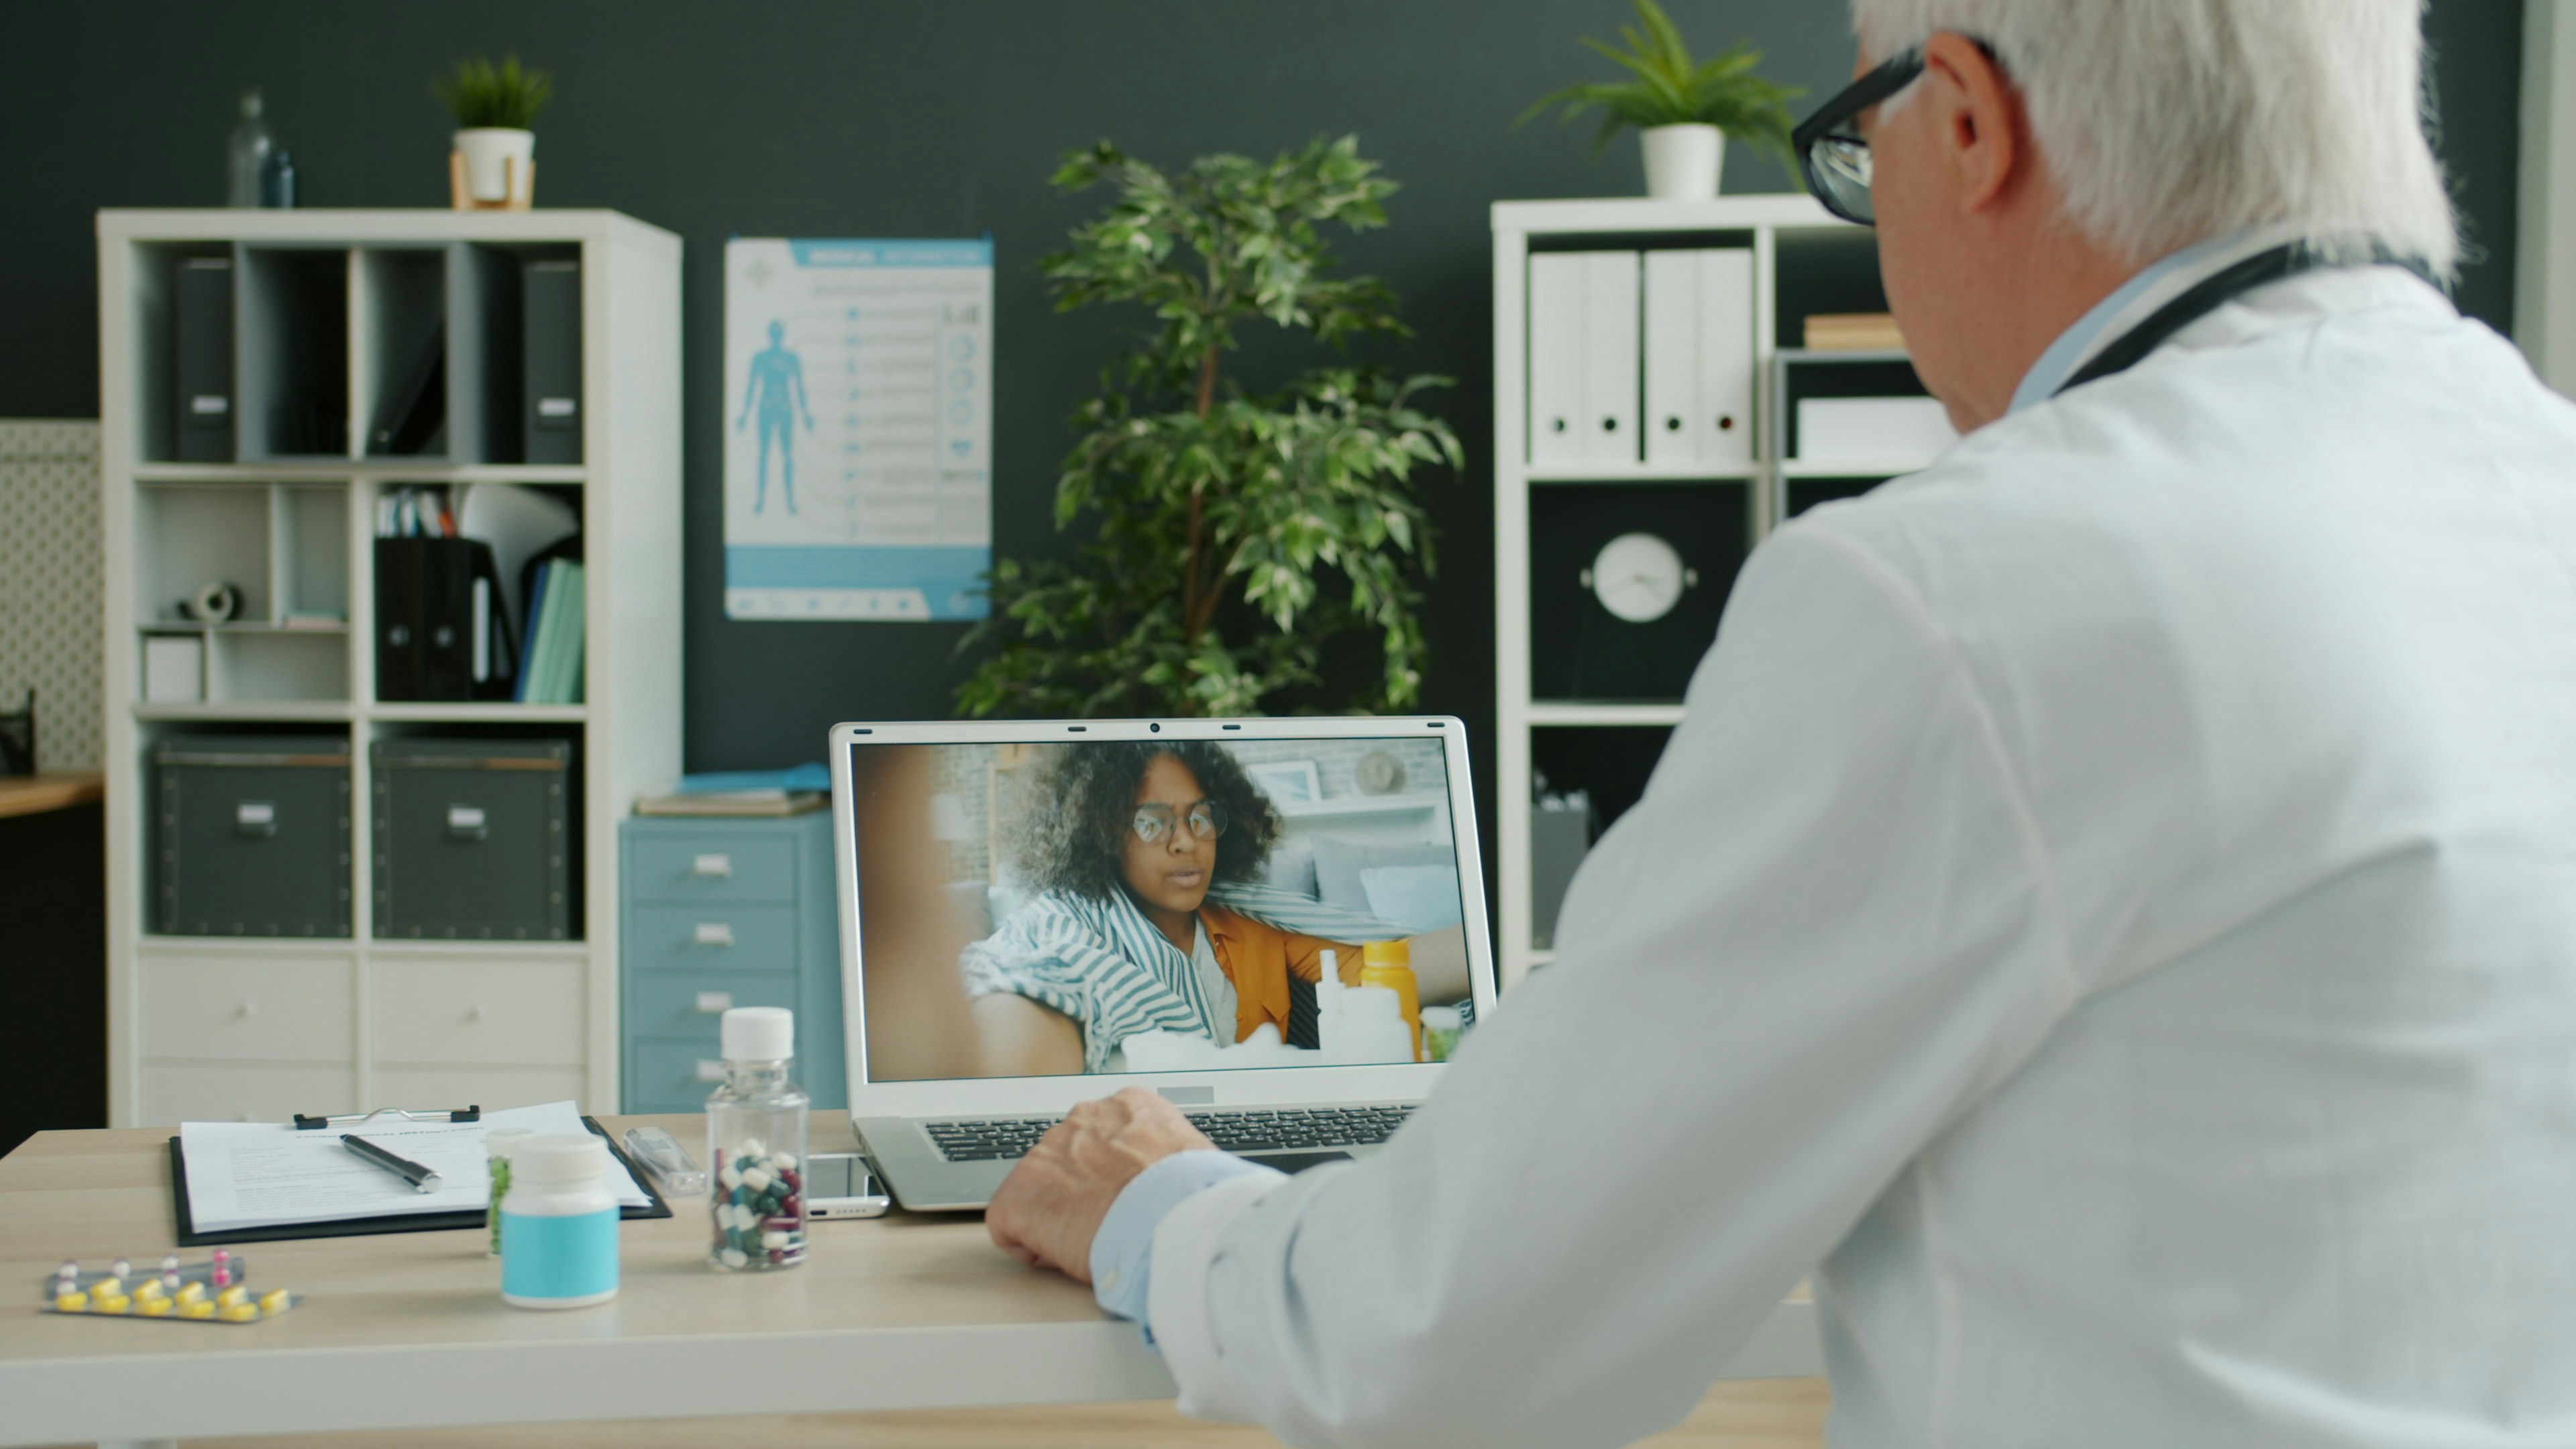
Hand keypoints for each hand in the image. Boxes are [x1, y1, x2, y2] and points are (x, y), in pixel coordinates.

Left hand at [987, 1087, 1213, 1281]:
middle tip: (1110, 1222)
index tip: (1126, 1196)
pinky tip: (1066, 1254)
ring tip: (1095, 1240)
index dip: (1113, 1174)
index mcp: (1130, 1106)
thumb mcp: (1196, 1158)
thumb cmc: (1194, 1197)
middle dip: (1083, 1191)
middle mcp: (1083, 1119)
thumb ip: (1175, 1160)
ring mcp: (1045, 1154)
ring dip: (1061, 1217)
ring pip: (1042, 1192)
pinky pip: (1011, 1227)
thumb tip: (1183, 1183)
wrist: (1171, 1217)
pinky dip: (1033, 1246)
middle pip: (1069, 1161)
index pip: (1107, 1135)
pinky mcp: (1019, 1195)